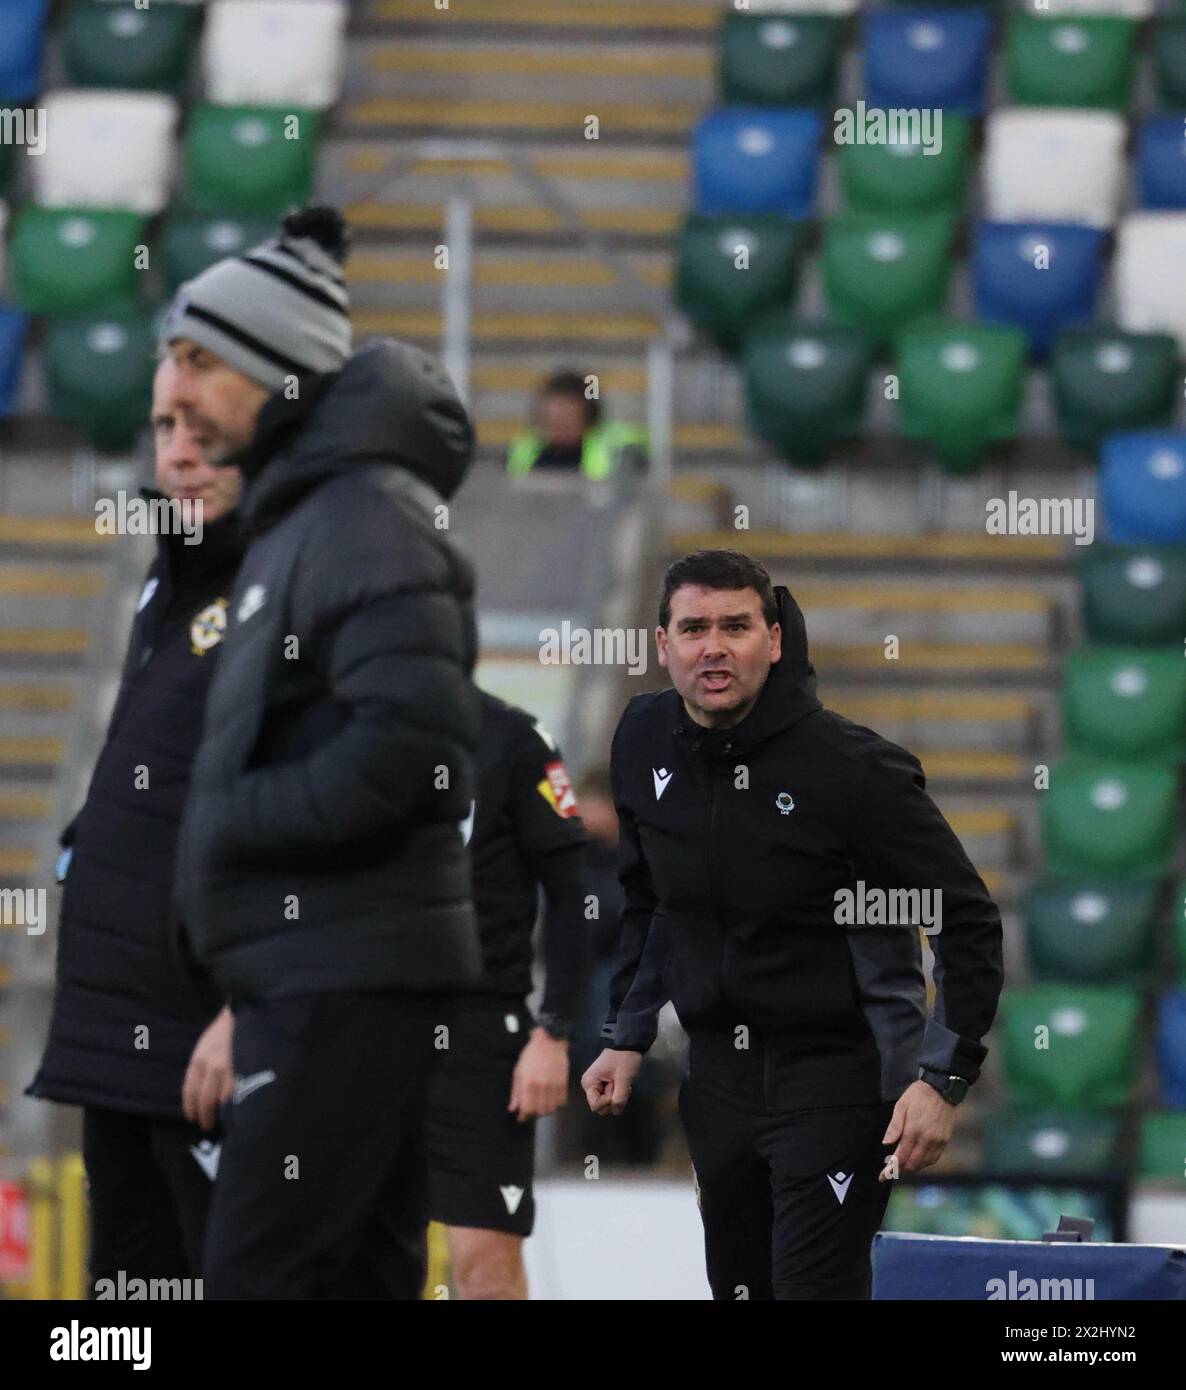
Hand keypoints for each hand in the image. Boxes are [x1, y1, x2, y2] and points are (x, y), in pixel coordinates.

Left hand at [181, 1005, 233, 1131]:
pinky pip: (239, 1093)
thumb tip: (199, 1090)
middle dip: (204, 1116)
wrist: (244, 1014)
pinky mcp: (246, 1070)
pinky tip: (237, 1109)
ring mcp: (230, 1069)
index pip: (190, 1091)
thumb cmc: (224, 1029)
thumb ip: (201, 1066)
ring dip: (221, 1113)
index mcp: (198, 1060)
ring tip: (223, 1120)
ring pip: (222, 1100)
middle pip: (204, 1100)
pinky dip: (236, 1104)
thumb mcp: (205, 1045)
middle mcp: (212, 1067)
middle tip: (206, 1125)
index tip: (192, 1118)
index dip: (190, 1108)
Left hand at [508, 1028, 569, 1121]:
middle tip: (530, 1110)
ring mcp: (554, 1085)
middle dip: (533, 1114)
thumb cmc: (531, 1055)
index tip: (521, 1117)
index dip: (523, 1116)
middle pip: (539, 1111)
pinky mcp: (564, 1083)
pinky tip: (550, 1099)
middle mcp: (542, 1086)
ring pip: (551, 1109)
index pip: (526, 1109)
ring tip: (540, 1105)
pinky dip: (556, 1104)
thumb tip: (513, 1108)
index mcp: (528, 1083)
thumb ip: (516, 1092)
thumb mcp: (518, 1071)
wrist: (549, 1041)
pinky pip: (561, 1102)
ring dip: (545, 1110)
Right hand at [581, 1047, 641, 1115]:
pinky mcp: (603, 1086)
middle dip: (613, 1099)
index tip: (615, 1087)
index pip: (595, 1106)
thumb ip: (619, 1098)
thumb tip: (616, 1111)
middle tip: (619, 1084)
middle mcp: (590, 1086)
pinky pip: (610, 1098)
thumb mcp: (623, 1078)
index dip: (608, 1101)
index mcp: (589, 1082)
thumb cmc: (624, 1059)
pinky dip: (618, 1094)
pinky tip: (622, 1084)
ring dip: (617, 1097)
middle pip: (601, 1107)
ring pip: (607, 1104)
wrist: (629, 1044)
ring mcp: (597, 1086)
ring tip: (622, 1083)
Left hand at [879, 1080, 957, 1181]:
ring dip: (912, 1168)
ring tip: (902, 1167)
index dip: (890, 1169)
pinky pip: (934, 1158)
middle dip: (900, 1170)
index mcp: (913, 1131)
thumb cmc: (918, 1095)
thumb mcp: (901, 1106)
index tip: (882, 1176)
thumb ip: (894, 1127)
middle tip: (890, 1170)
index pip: (900, 1157)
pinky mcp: (945, 1140)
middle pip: (912, 1164)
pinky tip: (917, 1160)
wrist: (942, 1088)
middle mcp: (926, 1139)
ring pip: (923, 1164)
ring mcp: (937, 1141)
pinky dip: (924, 1163)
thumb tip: (886, 1144)